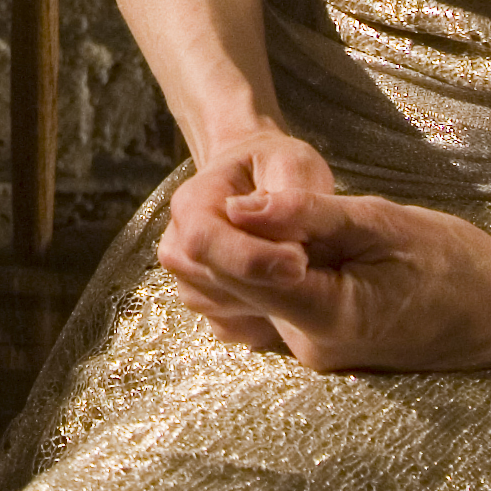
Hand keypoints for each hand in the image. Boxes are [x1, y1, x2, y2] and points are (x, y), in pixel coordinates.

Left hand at [158, 174, 490, 372]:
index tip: (228, 188)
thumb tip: (239, 204)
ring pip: (254, 299)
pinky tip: (293, 245)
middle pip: (242, 288)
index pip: (247, 271)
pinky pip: (278, 308)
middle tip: (245, 195)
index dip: (227, 228)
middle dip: (233, 240)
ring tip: (273, 216)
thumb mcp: (381, 222)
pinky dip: (273, 274)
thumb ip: (306, 216)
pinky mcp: (326, 349)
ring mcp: (319, 356)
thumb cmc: (455, 262)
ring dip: (251, 256)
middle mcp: (313, 349)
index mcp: (328, 318)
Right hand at [159, 131, 335, 351]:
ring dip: (265, 303)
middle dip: (265, 286)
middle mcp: (179, 245)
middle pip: (212, 283)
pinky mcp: (206, 304)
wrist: (257, 179)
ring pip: (221, 311)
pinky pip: (230, 327)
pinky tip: (286, 291)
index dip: (252, 259)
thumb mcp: (293, 163)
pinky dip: (261, 319)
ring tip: (301, 275)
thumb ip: (288, 192)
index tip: (300, 263)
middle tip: (311, 271)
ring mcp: (188, 279)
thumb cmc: (275, 167)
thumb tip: (267, 220)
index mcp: (192, 203)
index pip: (205, 241)